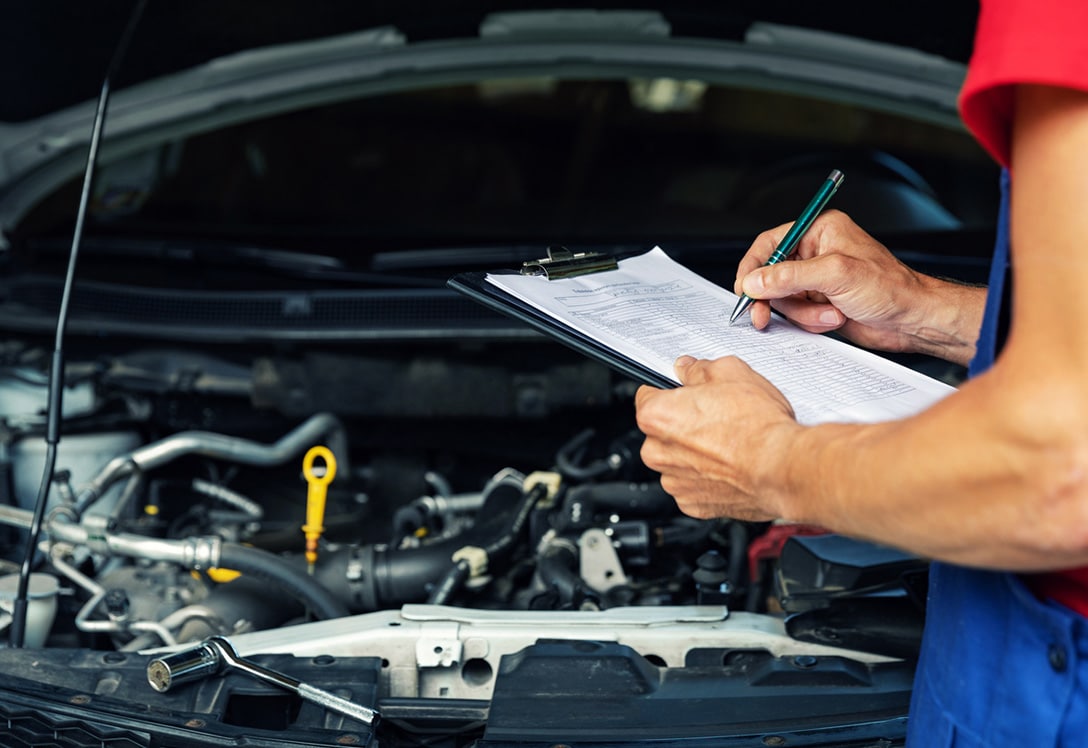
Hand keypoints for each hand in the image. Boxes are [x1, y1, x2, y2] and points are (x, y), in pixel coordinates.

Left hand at [635, 355, 800, 520]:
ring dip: (695, 454)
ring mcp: (674, 481)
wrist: (782, 469)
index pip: (647, 395)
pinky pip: (693, 485)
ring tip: (728, 443)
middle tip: (716, 417)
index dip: (671, 392)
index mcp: (656, 416)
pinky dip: (708, 478)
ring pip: (677, 461)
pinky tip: (730, 466)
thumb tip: (688, 368)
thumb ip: (699, 369)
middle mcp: (657, 452)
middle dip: (683, 424)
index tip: (685, 394)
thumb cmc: (758, 426)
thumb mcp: (730, 372)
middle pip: (661, 432)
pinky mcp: (692, 505)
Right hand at [735, 210, 947, 353]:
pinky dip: (810, 321)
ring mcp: (817, 280)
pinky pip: (797, 314)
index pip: (770, 243)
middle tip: (762, 315)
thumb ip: (790, 276)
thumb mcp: (836, 275)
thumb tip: (755, 281)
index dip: (753, 267)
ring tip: (830, 314)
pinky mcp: (820, 303)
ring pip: (783, 299)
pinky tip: (834, 319)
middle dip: (775, 298)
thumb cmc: (890, 288)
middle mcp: (816, 253)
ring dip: (802, 313)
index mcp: (820, 232)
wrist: (913, 320)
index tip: (745, 289)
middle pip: (771, 275)